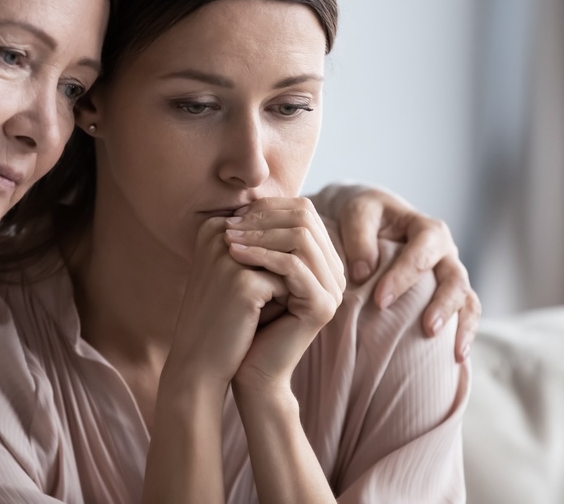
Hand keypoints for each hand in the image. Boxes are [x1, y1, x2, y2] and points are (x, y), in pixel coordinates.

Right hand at [163, 216, 286, 391]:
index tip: (282, 276)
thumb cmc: (221, 316)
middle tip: (291, 290)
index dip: (287, 248)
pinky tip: (276, 317)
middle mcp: (218, 234)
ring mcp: (228, 256)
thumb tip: (307, 230)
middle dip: (294, 261)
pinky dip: (289, 298)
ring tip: (285, 301)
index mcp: (214, 226)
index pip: (271, 222)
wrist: (197, 362)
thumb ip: (262, 245)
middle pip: (282, 234)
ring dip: (293, 279)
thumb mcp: (235, 271)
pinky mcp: (242, 282)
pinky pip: (289, 281)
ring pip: (288, 256)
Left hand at [223, 197, 344, 390]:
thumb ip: (260, 236)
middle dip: (263, 217)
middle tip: (229, 223)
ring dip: (260, 234)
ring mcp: (333, 289)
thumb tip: (246, 195)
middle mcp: (335, 272)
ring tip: (227, 237)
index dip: (267, 208)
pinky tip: (234, 254)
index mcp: (322, 259)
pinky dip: (262, 256)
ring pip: (301, 239)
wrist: (247, 368)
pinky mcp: (323, 306)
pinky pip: (294, 267)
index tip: (233, 214)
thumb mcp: (253, 268)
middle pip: (306, 219)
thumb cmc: (245, 318)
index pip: (302, 211)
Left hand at [310, 183, 480, 361]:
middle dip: (443, 304)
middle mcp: (445, 253)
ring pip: (466, 298)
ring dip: (462, 325)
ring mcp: (449, 275)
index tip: (380, 300)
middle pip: (455, 278)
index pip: (422, 250)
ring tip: (453, 352)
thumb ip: (359, 238)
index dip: (404, 275)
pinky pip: (465, 314)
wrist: (371, 220)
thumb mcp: (357, 213)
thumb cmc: (364, 217)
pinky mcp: (446, 295)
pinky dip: (464, 334)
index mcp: (426, 229)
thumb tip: (364, 272)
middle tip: (427, 328)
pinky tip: (457, 359)